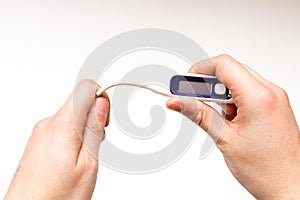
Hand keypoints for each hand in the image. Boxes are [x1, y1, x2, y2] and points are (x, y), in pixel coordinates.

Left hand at [5, 80, 109, 199]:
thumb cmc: (56, 196)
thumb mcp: (87, 163)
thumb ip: (94, 129)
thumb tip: (100, 102)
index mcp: (62, 125)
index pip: (84, 89)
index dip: (101, 98)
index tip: (105, 119)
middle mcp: (47, 125)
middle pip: (78, 104)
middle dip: (94, 119)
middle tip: (97, 144)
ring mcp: (40, 134)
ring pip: (70, 118)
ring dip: (83, 131)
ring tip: (84, 158)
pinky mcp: (37, 143)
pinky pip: (60, 130)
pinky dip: (72, 138)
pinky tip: (72, 161)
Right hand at [167, 54, 299, 198]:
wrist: (290, 187)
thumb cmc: (266, 170)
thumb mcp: (224, 138)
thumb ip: (198, 114)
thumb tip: (177, 102)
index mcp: (259, 97)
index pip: (223, 65)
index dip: (199, 71)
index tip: (186, 85)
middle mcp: (270, 92)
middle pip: (230, 71)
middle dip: (208, 85)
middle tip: (193, 101)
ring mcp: (275, 98)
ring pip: (238, 82)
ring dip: (221, 96)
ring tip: (218, 120)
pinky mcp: (274, 106)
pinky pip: (248, 92)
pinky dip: (233, 102)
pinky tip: (229, 122)